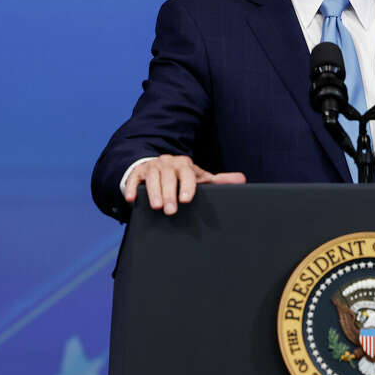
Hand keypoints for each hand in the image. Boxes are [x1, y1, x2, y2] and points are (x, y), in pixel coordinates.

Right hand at [123, 154, 245, 214]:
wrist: (157, 167)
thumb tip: (242, 179)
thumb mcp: (199, 178)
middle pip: (168, 177)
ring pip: (151, 177)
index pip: (187, 174)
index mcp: (184, 164)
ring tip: (156, 207)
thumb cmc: (181, 178)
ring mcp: (151, 166)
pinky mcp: (137, 172)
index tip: (187, 200)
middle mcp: (167, 162)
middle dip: (169, 194)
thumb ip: (218, 181)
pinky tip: (131, 200)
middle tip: (171, 211)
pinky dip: (131, 188)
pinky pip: (133, 178)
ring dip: (152, 192)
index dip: (187, 186)